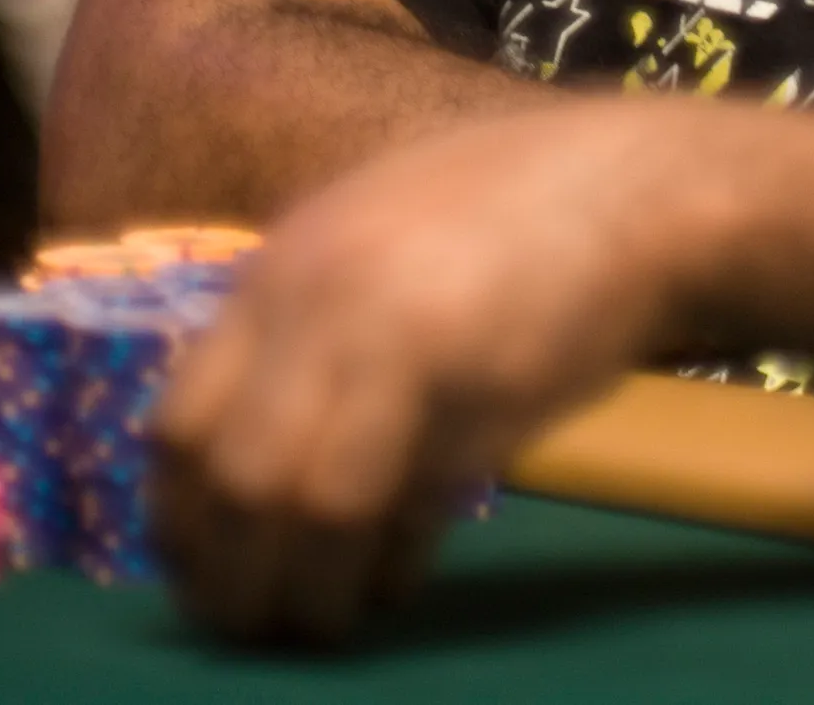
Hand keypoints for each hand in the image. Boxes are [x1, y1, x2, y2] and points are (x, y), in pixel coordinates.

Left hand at [152, 94, 729, 645]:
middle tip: (251, 622)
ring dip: (298, 589)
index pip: (180, 420)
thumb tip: (261, 453)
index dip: (180, 518)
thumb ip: (313, 329)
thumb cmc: (512, 217)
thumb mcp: (379, 244)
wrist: (632, 190)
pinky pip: (387, 507)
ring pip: (293, 502)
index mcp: (281, 266)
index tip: (205, 569)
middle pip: (226, 472)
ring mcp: (381, 334)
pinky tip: (396, 582)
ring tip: (324, 621)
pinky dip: (379, 568)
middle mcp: (310, 297)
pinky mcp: (458, 382)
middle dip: (226, 573)